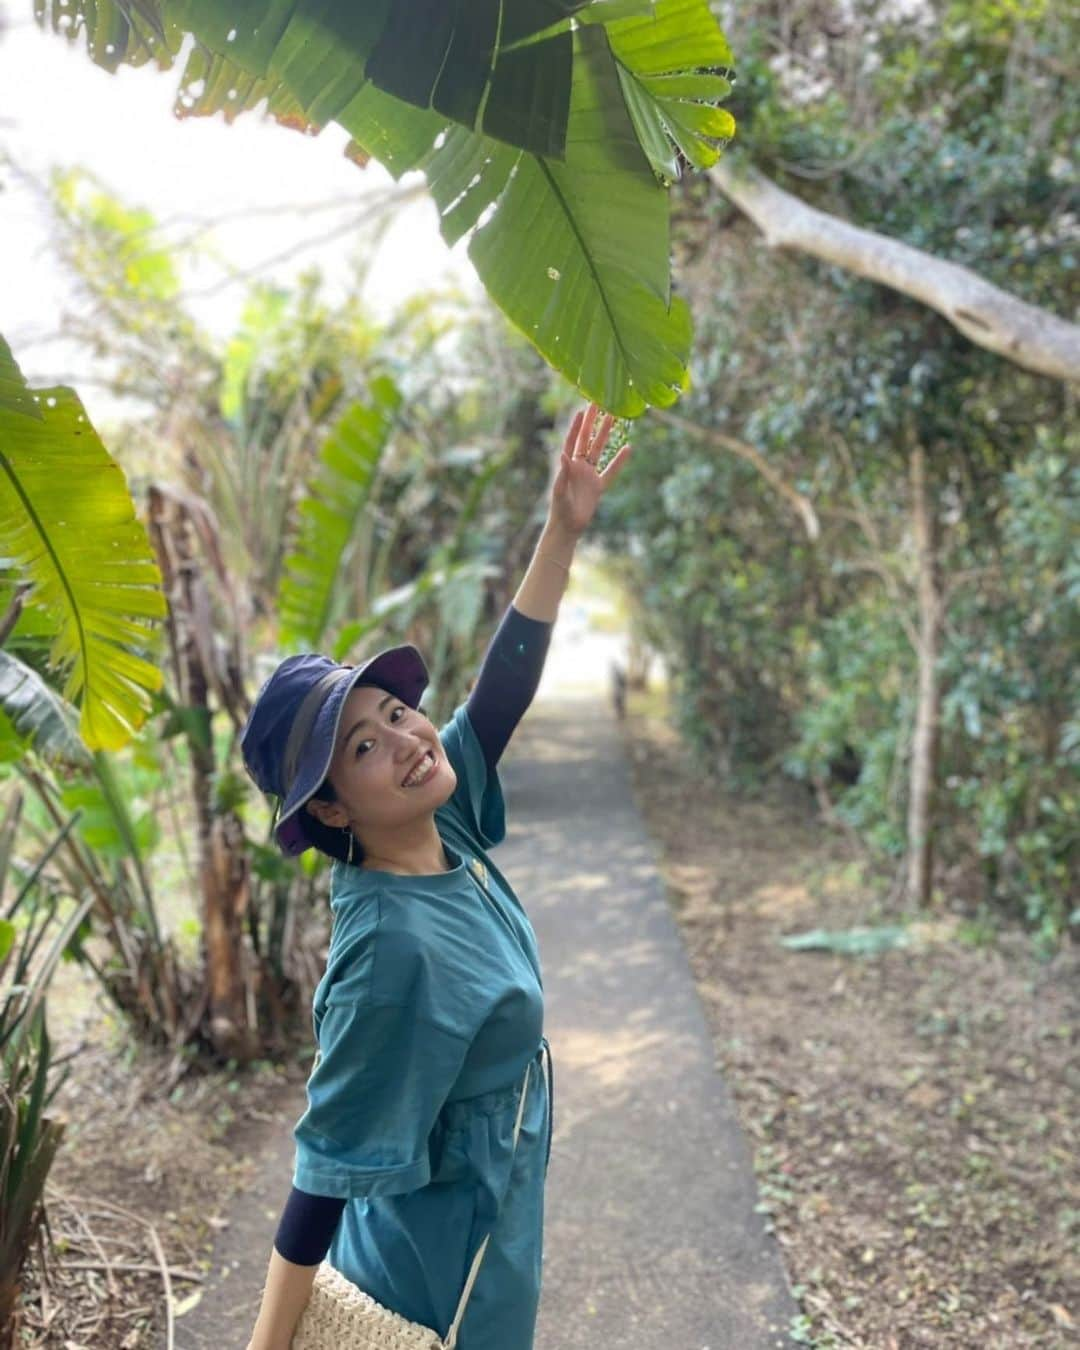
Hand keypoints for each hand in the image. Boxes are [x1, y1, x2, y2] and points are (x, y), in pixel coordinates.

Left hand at [548, 402, 632, 538]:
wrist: (568, 527)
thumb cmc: (559, 510)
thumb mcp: (559, 491)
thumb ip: (563, 473)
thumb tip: (563, 455)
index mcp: (567, 465)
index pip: (573, 440)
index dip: (577, 426)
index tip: (582, 410)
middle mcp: (578, 466)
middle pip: (587, 439)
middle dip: (592, 422)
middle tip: (598, 404)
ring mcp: (589, 474)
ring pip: (599, 450)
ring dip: (605, 434)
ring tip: (612, 417)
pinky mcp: (598, 486)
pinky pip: (611, 471)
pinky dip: (620, 461)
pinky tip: (628, 448)